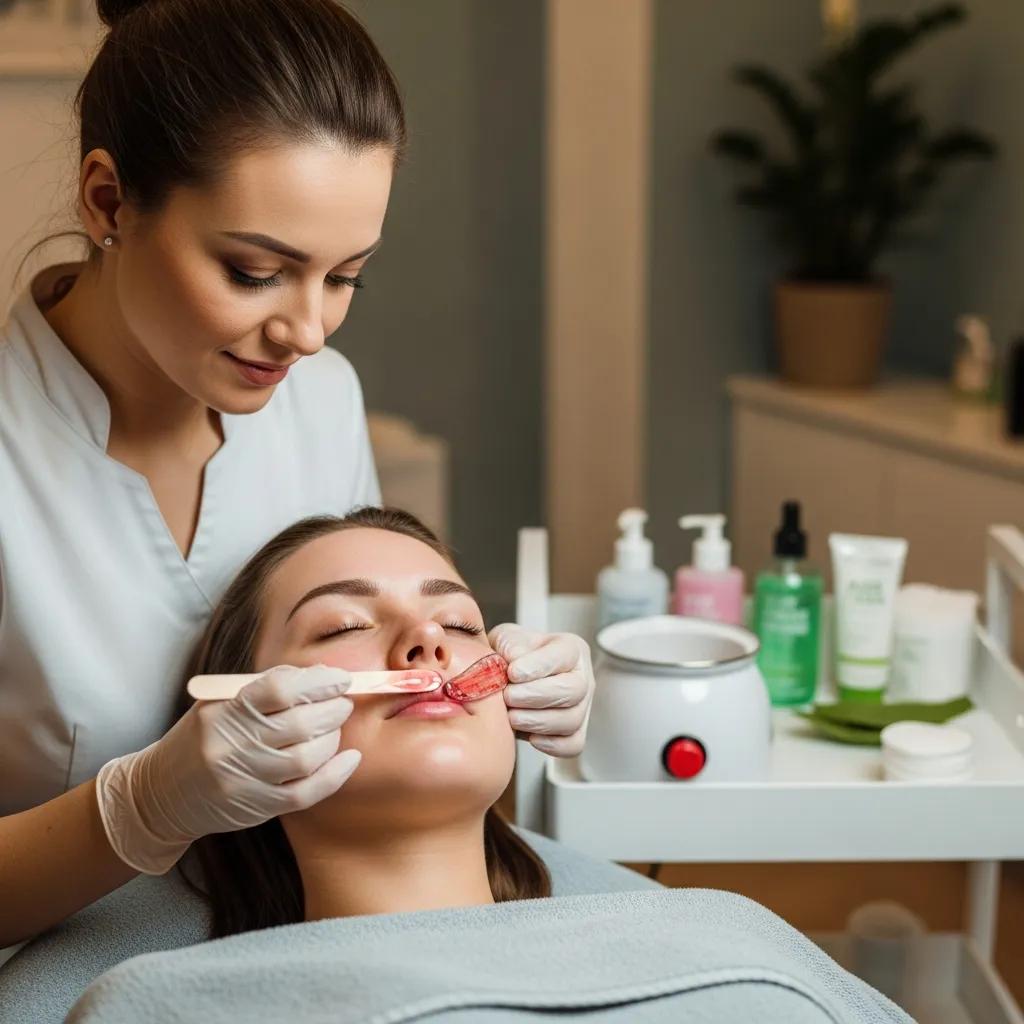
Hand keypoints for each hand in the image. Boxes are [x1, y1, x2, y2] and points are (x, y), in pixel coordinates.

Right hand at [95, 665, 360, 874]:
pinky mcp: (256, 808)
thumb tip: (320, 675)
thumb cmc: (203, 738)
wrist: (161, 794)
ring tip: (335, 727)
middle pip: (299, 724)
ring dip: (332, 739)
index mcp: (223, 712)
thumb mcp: (220, 703)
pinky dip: (334, 775)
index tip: (340, 679)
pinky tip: (350, 759)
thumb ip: (267, 687)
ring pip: (306, 759)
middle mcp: (231, 747)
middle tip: (343, 702)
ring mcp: (243, 780)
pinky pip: (305, 793)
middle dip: (332, 709)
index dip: (318, 682)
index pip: (279, 689)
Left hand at [489, 624, 594, 756]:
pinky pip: (573, 744)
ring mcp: (583, 706)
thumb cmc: (513, 655)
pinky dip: (551, 745)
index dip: (538, 666)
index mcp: (570, 648)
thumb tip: (514, 658)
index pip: (563, 656)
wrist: (511, 676)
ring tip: (511, 716)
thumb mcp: (507, 639)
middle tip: (508, 696)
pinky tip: (529, 736)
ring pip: (572, 720)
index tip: (512, 673)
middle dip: (536, 697)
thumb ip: (509, 643)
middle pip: (573, 691)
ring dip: (537, 722)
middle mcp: (582, 676)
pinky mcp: (576, 731)